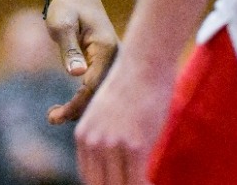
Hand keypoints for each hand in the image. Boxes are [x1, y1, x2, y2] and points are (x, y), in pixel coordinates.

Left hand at [42, 0, 119, 123]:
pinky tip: (65, 107)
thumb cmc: (67, 6)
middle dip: (78, 111)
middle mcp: (116, 58)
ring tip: (53, 114)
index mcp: (106, 49)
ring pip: (101, 94)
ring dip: (80, 108)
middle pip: (100, 95)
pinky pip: (99, 88)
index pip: (93, 87)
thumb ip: (69, 49)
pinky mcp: (108, 65)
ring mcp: (114, 63)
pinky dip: (83, 100)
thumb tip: (76, 74)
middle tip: (51, 118)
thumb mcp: (61, 24)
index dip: (76, 105)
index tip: (55, 115)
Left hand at [75, 50, 174, 184]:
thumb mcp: (107, 114)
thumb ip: (106, 139)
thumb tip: (120, 165)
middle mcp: (93, 143)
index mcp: (83, 136)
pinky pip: (137, 181)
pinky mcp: (135, 145)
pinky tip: (153, 184)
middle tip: (131, 184)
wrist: (144, 63)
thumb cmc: (132, 86)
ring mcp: (113, 145)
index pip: (89, 179)